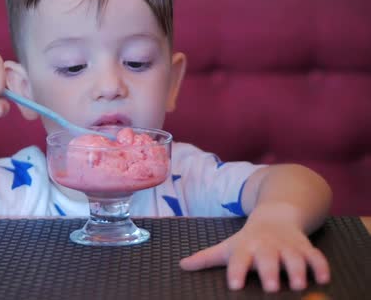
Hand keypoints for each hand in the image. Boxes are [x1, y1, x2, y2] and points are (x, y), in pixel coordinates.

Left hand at [179, 218, 330, 291]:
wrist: (275, 216)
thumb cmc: (248, 239)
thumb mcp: (227, 246)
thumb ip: (206, 258)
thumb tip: (181, 265)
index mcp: (246, 248)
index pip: (239, 260)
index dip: (236, 271)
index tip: (234, 285)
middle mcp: (267, 247)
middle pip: (268, 259)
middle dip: (270, 271)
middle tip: (271, 287)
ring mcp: (288, 246)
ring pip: (295, 258)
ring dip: (297, 270)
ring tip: (296, 285)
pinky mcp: (306, 248)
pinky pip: (316, 256)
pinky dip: (321, 266)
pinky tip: (323, 279)